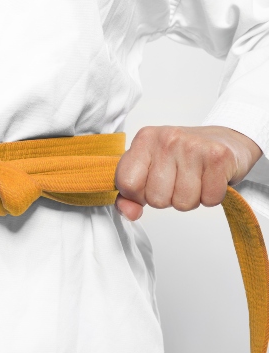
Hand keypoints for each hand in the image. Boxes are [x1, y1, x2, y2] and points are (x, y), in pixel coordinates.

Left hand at [114, 125, 262, 220]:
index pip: (127, 183)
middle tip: (177, 181)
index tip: (149, 186)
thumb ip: (130, 194)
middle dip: (167, 199)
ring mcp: (192, 146)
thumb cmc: (182, 156)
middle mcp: (166, 139)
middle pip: (156, 199)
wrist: (225, 140)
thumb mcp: (149, 168)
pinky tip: (209, 179)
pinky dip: (210, 196)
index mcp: (144, 139)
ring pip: (182, 203)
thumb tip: (130, 213)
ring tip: (193, 180)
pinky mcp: (218, 156)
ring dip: (189, 199)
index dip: (138, 195)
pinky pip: (209, 199)